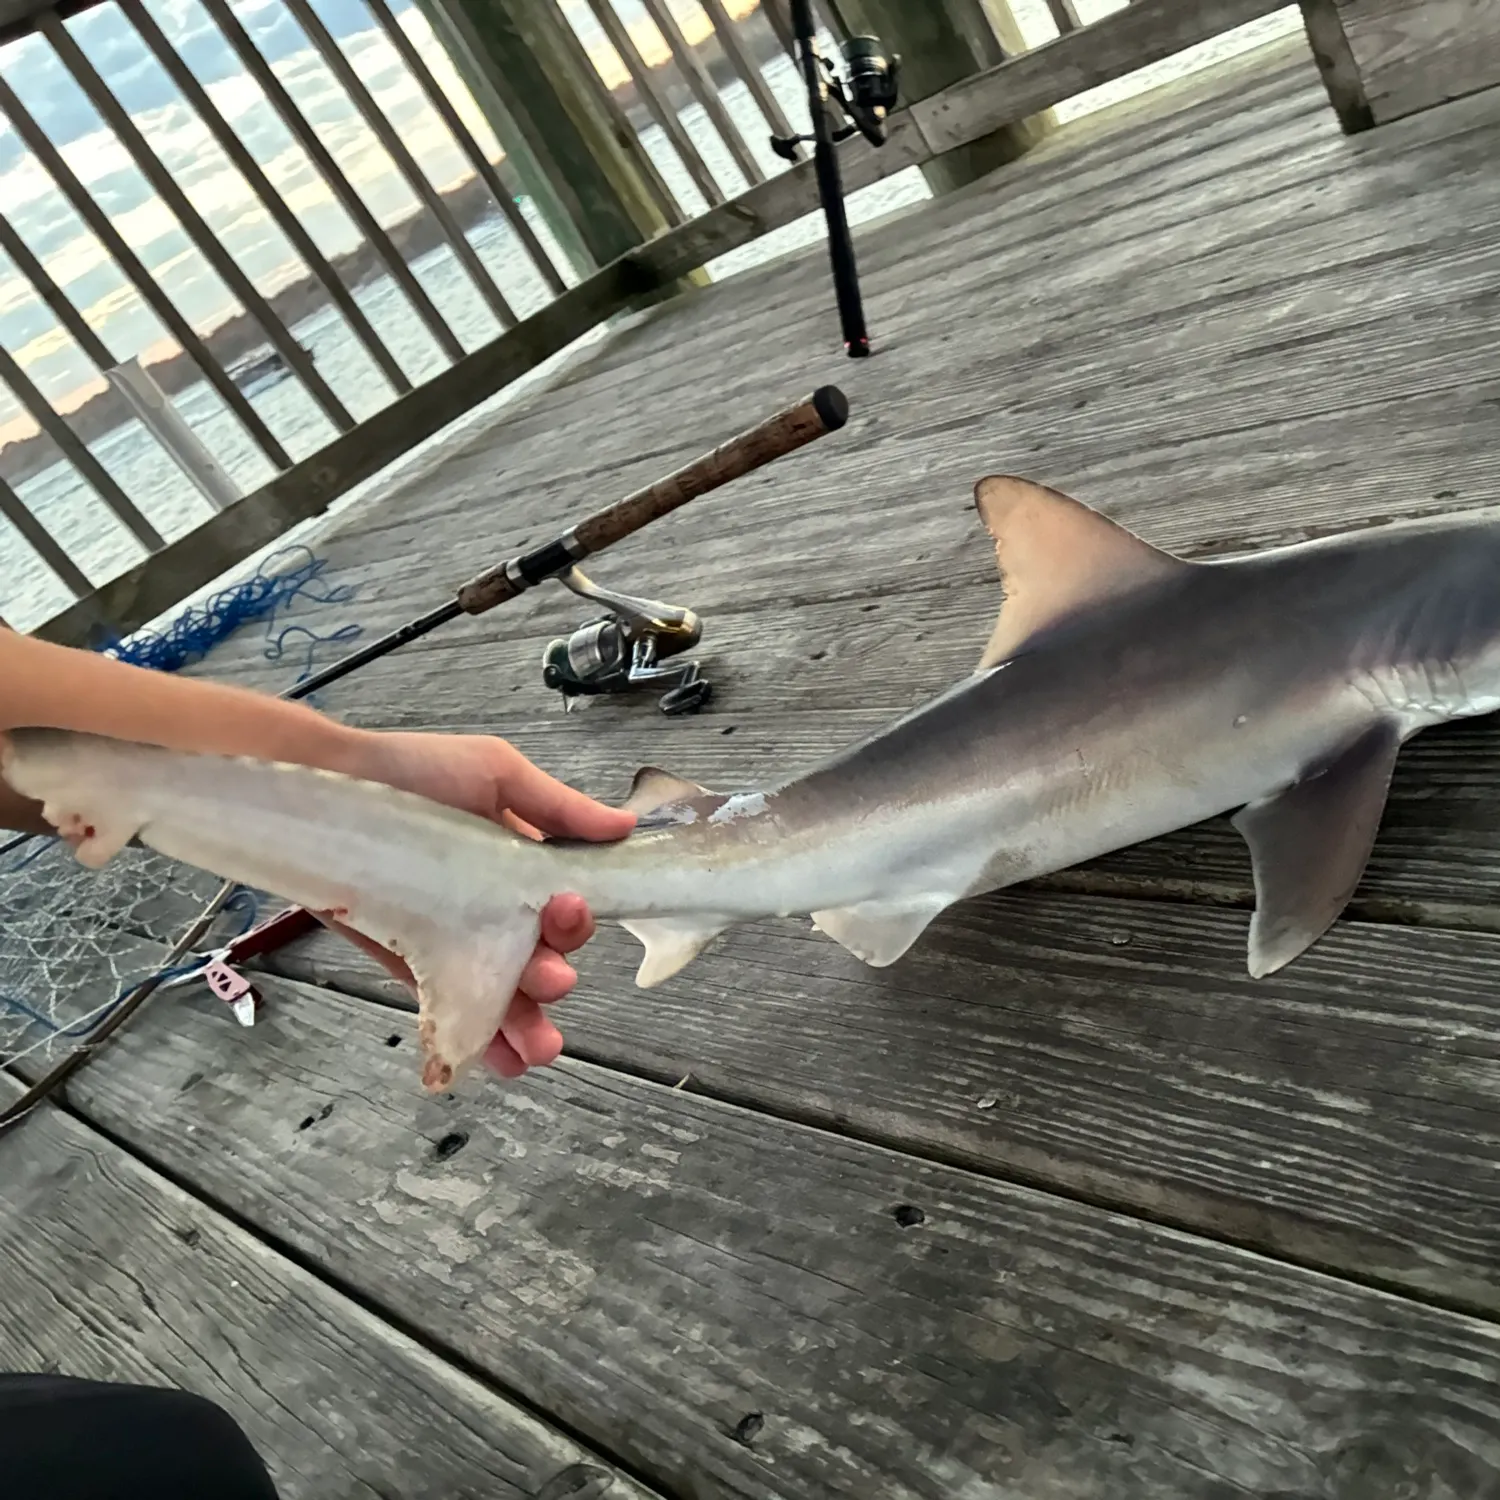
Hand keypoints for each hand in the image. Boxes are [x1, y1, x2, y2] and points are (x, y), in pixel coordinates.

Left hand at [325, 730, 633, 1077]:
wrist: (323, 787)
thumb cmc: (410, 771)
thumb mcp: (495, 771)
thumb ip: (560, 806)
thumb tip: (624, 826)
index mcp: (521, 863)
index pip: (563, 904)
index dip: (575, 918)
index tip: (569, 911)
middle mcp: (492, 904)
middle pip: (539, 955)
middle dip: (555, 976)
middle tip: (552, 977)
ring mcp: (453, 937)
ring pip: (502, 992)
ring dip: (528, 1023)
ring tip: (538, 1047)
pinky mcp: (411, 960)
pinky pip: (451, 1006)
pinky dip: (479, 1038)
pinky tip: (503, 1061)